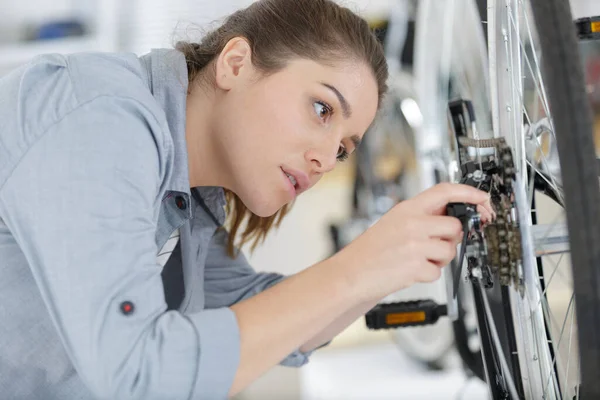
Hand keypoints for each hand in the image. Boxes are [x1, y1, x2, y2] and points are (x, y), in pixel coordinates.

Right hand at [337, 183, 493, 302]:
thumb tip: (452, 219)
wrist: (351, 272)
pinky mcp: (416, 266)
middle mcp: (412, 223)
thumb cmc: (371, 250)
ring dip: (440, 260)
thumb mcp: (394, 222)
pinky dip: (428, 274)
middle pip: (455, 226)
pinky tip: (411, 270)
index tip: (482, 198)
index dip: (468, 192)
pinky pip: (438, 271)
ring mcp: (415, 245)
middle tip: (436, 244)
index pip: (444, 191)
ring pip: (450, 250)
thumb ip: (421, 217)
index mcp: (407, 209)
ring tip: (419, 259)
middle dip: (452, 239)